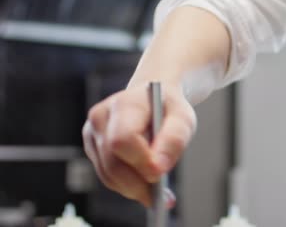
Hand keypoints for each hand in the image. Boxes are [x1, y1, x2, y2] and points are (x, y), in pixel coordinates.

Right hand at [82, 82, 196, 206]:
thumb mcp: (182, 118)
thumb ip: (174, 139)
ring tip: (158, 195)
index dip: (140, 161)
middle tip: (162, 197)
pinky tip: (146, 188)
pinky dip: (127, 186)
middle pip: (112, 161)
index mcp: (124, 104)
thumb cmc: (168, 108)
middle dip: (138, 183)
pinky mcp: (93, 148)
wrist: (153, 98)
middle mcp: (101, 117)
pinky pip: (107, 175)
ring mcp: (93, 133)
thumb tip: (158, 168)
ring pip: (107, 173)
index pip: (122, 139)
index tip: (160, 173)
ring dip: (133, 188)